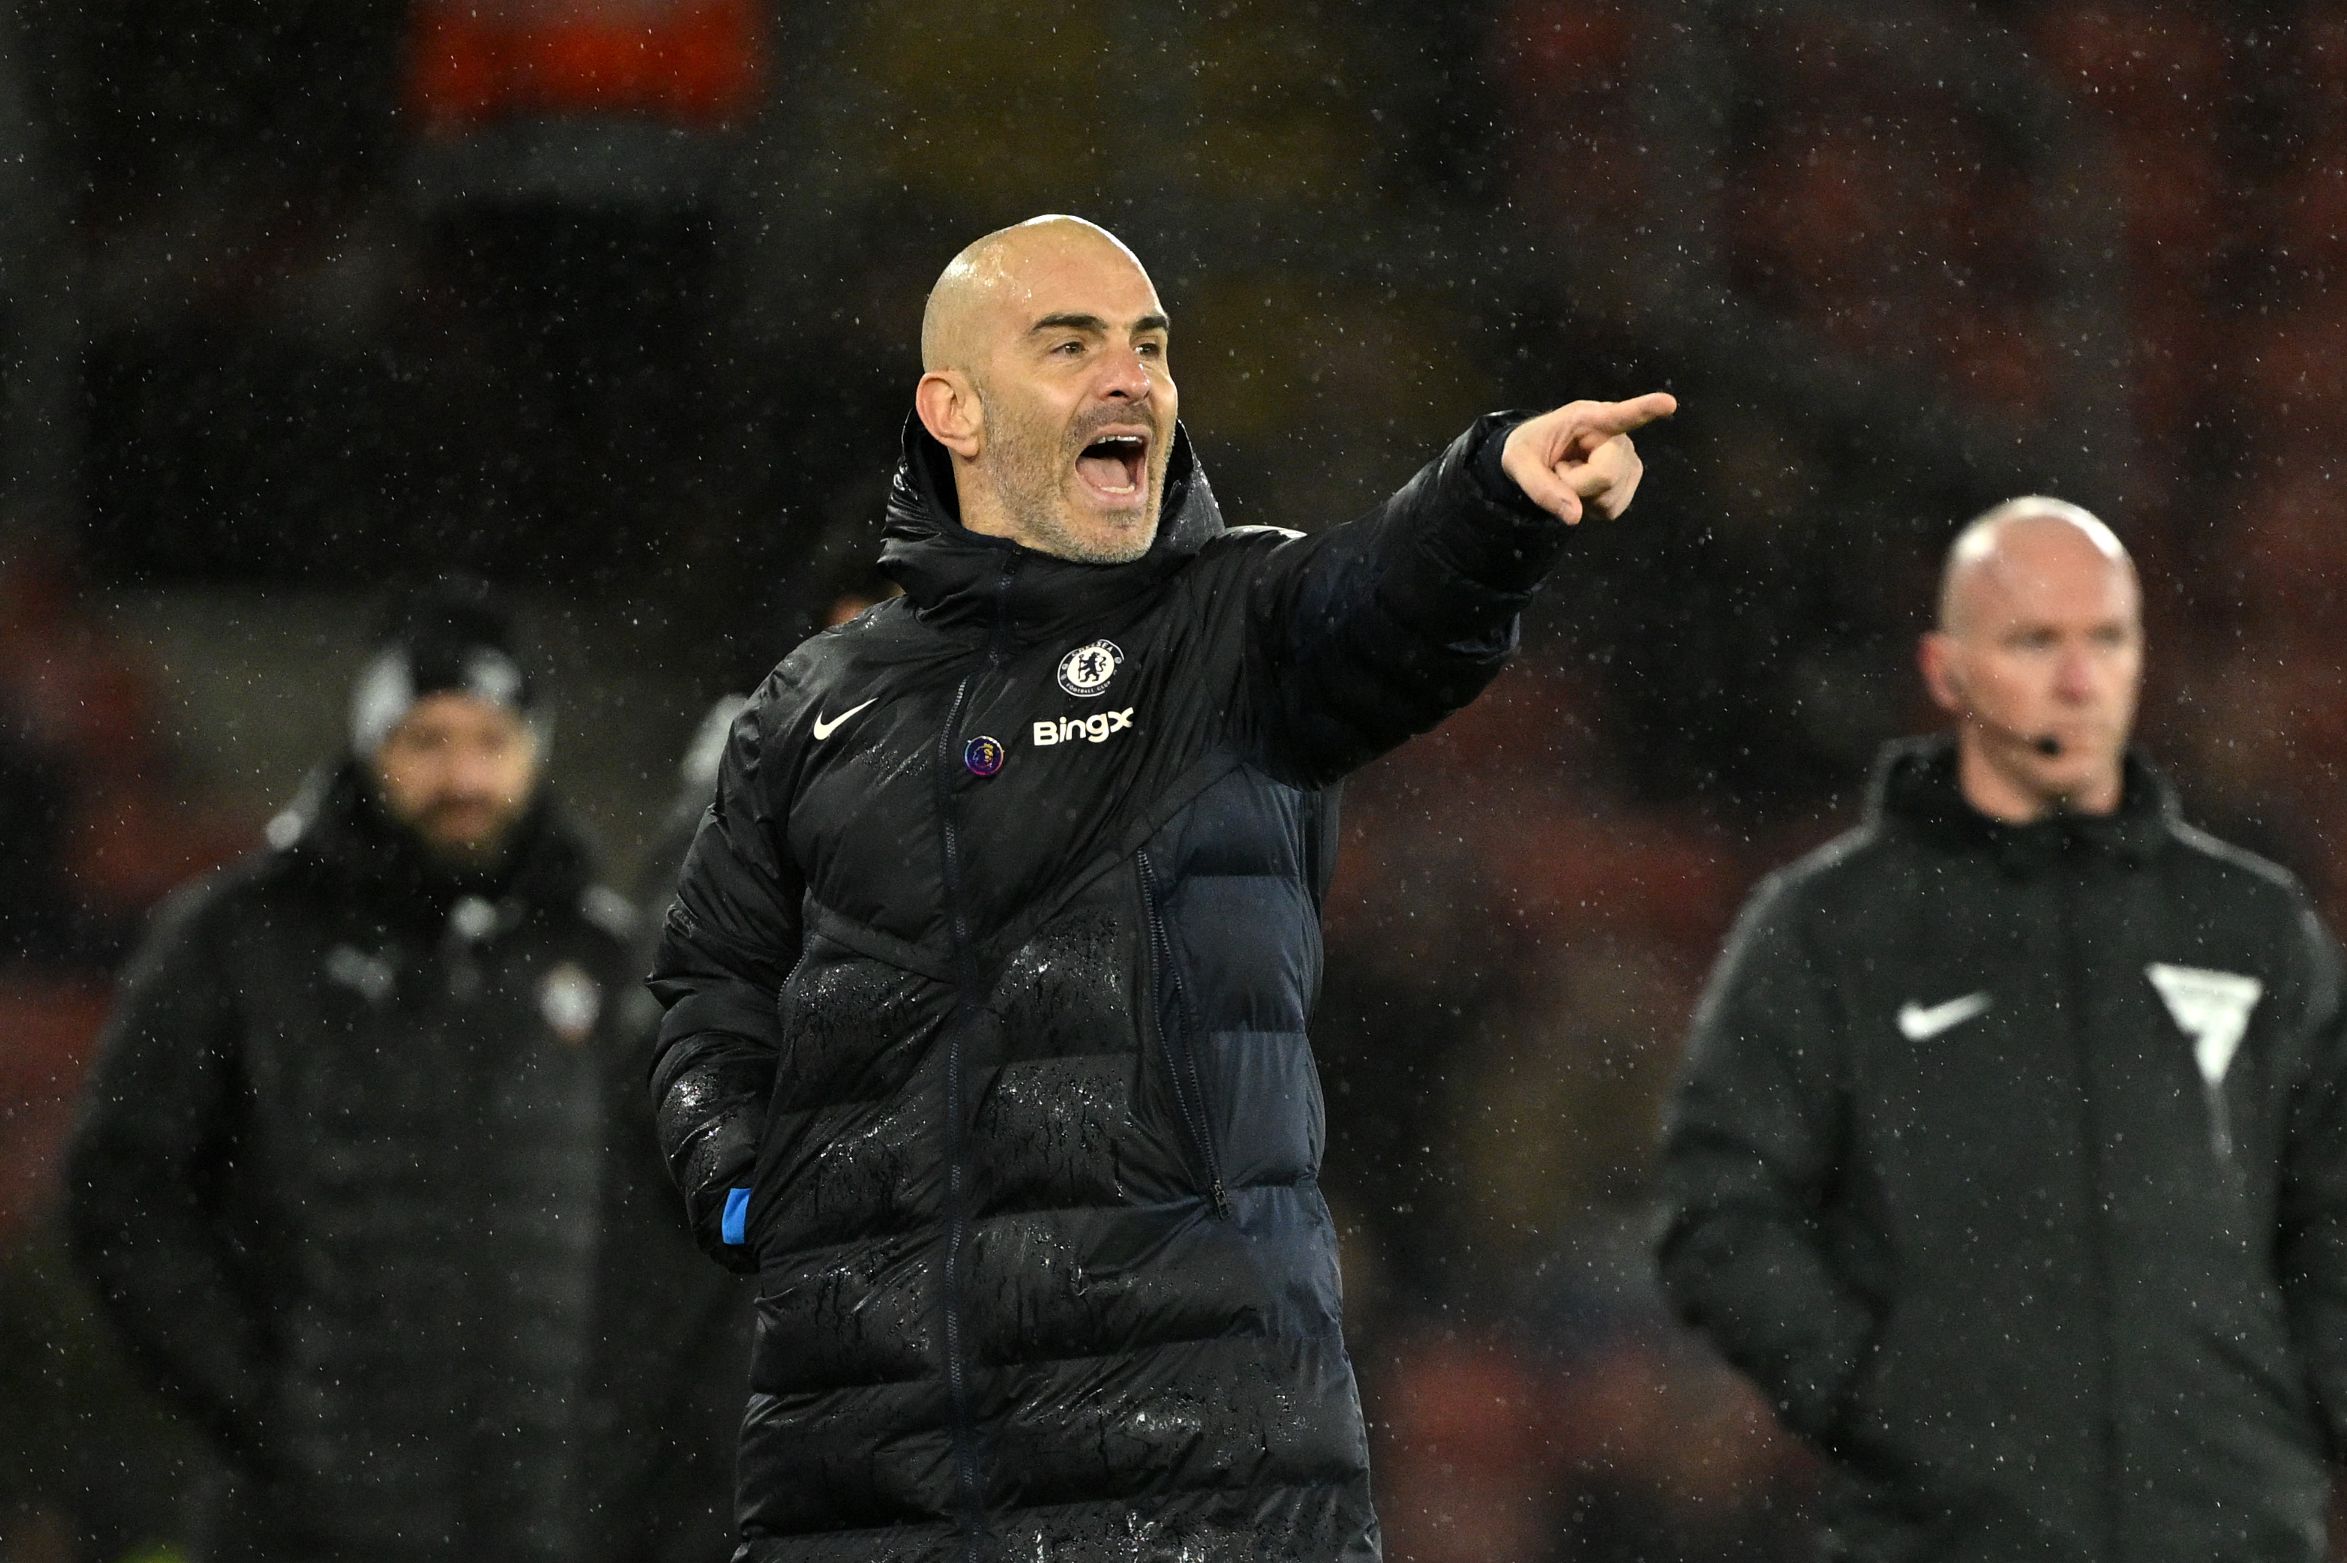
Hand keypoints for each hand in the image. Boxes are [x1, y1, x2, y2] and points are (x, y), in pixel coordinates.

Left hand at [1500, 391, 1677, 523]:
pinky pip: (1614, 509)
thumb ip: (1541, 488)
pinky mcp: (1631, 478)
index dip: (1646, 409)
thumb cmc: (1528, 449)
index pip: (1620, 415)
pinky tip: (1583, 489)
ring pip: (1611, 498)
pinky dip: (1592, 508)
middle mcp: (1617, 436)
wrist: (1536, 457)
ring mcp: (1629, 459)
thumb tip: (1575, 517)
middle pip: (1606, 476)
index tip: (1668, 403)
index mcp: (1588, 418)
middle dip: (1576, 486)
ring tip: (1571, 476)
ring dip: (1583, 499)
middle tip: (1559, 471)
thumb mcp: (1518, 463)